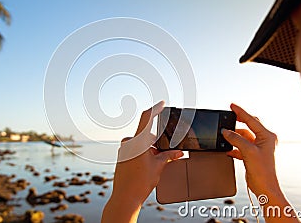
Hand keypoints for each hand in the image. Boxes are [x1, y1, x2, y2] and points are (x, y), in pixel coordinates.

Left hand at [101, 101, 182, 222]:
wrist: (125, 197)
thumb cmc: (140, 183)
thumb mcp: (158, 167)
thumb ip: (168, 156)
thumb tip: (178, 153)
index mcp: (138, 141)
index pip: (147, 118)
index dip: (156, 108)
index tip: (162, 103)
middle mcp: (128, 142)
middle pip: (146, 135)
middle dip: (156, 142)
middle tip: (162, 154)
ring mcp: (123, 149)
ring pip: (141, 143)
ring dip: (149, 149)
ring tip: (154, 164)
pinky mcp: (121, 155)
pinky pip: (134, 149)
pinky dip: (143, 153)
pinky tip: (146, 166)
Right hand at [222, 103, 299, 221]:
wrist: (264, 187)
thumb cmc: (263, 171)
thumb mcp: (248, 151)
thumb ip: (236, 139)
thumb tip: (225, 132)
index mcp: (267, 136)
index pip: (251, 119)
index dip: (240, 112)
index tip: (232, 106)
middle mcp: (264, 140)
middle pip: (247, 126)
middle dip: (236, 124)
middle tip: (226, 118)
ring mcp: (258, 147)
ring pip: (242, 137)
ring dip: (233, 138)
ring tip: (224, 138)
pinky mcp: (252, 155)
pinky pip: (240, 146)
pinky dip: (233, 147)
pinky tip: (227, 149)